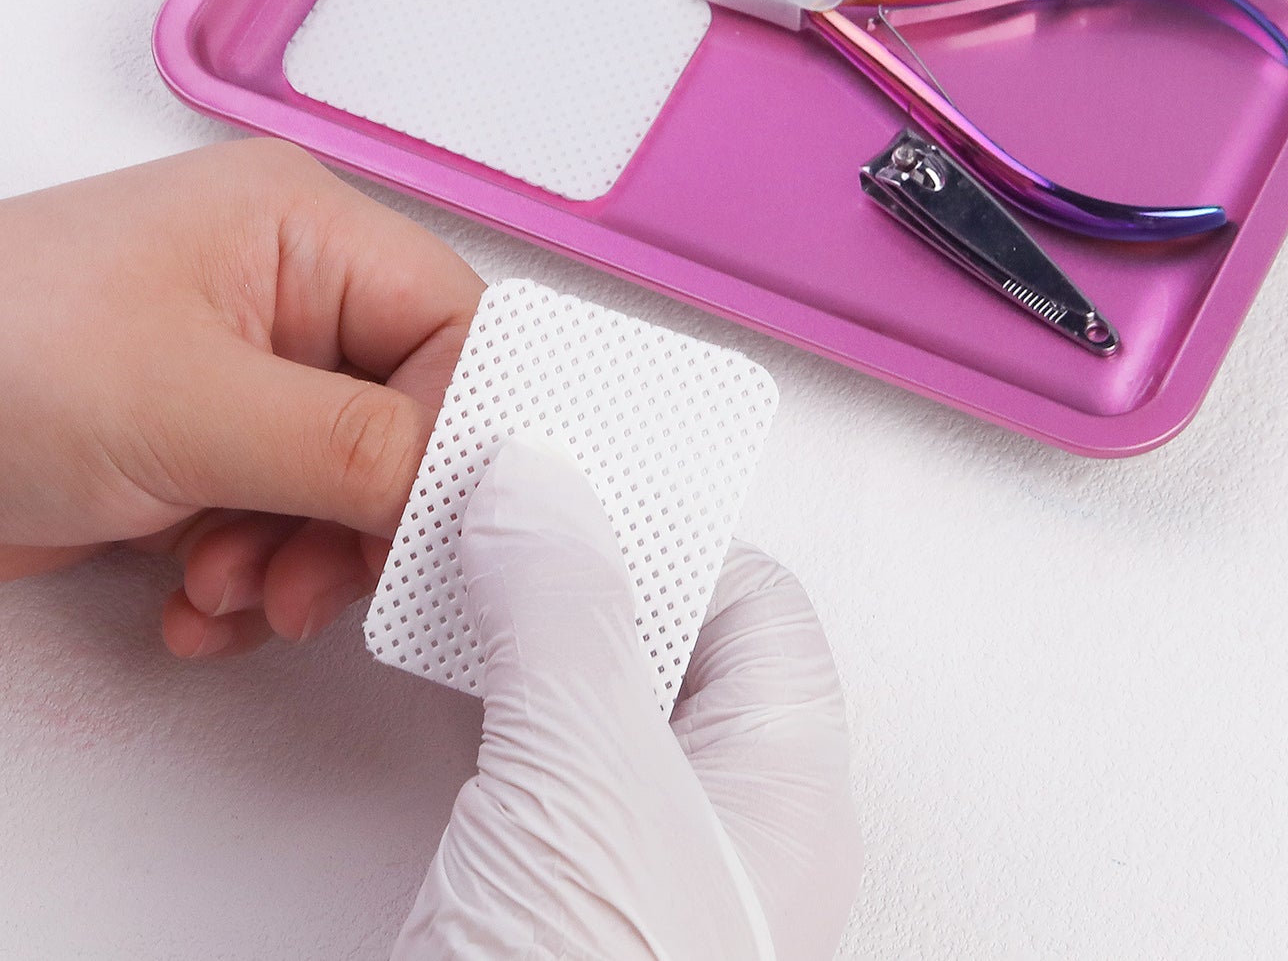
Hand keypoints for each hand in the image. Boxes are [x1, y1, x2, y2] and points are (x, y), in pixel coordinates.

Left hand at [0, 139, 482, 656]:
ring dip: (303, 561)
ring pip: (353, 486)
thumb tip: (472, 482)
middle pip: (411, 417)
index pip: (453, 326)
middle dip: (371, 515)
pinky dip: (254, 578)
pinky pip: (289, 523)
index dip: (467, 427)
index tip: (453, 520)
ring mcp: (248, 378)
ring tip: (229, 589)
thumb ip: (350, 446)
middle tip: (327, 578)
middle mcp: (288, 298)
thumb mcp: (183, 403)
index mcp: (302, 232)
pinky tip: (190, 599)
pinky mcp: (208, 450)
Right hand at [394, 438, 861, 960]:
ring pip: (582, 695)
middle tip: (504, 490)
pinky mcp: (529, 895)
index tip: (582, 469)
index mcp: (780, 792)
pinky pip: (518, 753)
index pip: (754, 600)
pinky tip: (431, 656)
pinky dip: (478, 692)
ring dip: (518, 620)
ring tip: (453, 548)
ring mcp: (620, 862)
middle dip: (582, 559)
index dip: (673, 526)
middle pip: (664, 638)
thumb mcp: (589, 778)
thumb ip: (566, 615)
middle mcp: (712, 823)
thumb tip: (541, 486)